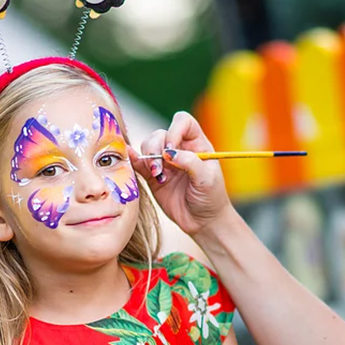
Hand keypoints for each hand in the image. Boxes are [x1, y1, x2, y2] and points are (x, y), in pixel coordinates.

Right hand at [131, 111, 235, 235]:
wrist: (203, 221)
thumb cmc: (211, 198)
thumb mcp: (207, 179)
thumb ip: (190, 162)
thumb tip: (168, 152)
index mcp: (197, 144)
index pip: (183, 122)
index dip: (174, 130)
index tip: (172, 148)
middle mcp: (180, 149)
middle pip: (160, 134)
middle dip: (156, 148)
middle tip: (159, 169)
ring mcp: (165, 162)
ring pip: (148, 146)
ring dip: (148, 158)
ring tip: (156, 176)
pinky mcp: (153, 176)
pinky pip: (139, 163)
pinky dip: (133, 161)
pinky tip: (133, 162)